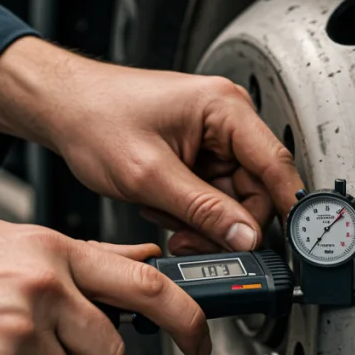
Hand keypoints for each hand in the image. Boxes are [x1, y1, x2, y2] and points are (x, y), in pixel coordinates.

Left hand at [0, 37, 303, 254]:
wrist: (62, 110)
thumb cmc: (95, 119)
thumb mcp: (149, 176)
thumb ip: (203, 210)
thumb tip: (245, 237)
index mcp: (224, 110)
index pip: (277, 164)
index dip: (287, 208)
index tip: (292, 245)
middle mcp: (226, 120)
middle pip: (255, 190)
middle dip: (225, 224)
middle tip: (191, 241)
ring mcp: (212, 139)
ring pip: (231, 201)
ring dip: (201, 221)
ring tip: (163, 214)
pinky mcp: (198, 156)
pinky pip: (210, 198)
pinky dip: (188, 213)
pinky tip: (160, 206)